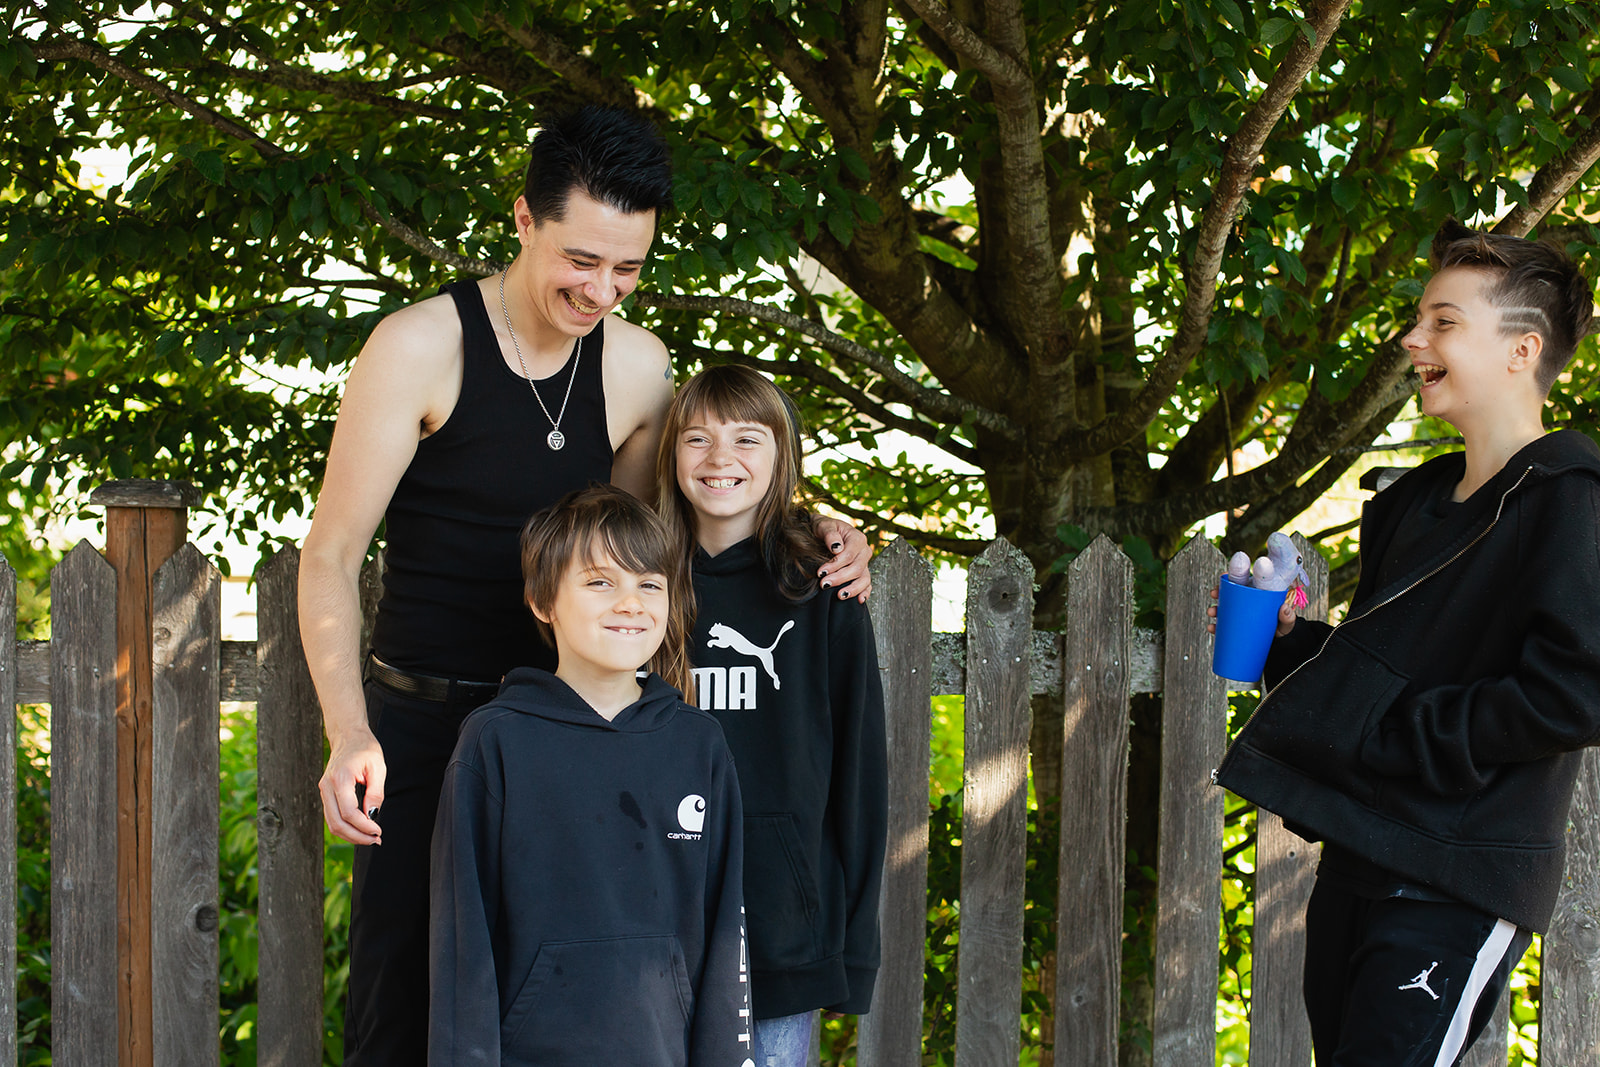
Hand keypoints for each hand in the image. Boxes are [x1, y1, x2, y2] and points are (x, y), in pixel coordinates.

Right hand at [319, 728, 386, 844]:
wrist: (348, 736)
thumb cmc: (365, 749)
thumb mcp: (378, 767)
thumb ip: (376, 793)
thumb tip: (372, 817)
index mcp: (340, 779)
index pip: (348, 813)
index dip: (364, 827)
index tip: (379, 831)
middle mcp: (326, 787)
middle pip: (337, 823)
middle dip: (357, 836)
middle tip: (376, 840)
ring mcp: (323, 791)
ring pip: (332, 824)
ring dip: (351, 835)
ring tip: (370, 838)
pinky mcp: (325, 795)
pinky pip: (332, 817)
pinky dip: (346, 827)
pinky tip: (361, 830)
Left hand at [815, 516, 872, 601]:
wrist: (823, 531)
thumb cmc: (824, 528)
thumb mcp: (824, 525)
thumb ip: (830, 534)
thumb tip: (836, 548)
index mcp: (857, 538)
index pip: (848, 555)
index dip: (835, 565)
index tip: (821, 572)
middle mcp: (864, 551)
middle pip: (857, 568)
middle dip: (840, 578)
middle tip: (824, 584)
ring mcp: (864, 563)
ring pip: (864, 578)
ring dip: (853, 589)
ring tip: (840, 596)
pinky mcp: (862, 572)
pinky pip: (867, 584)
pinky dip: (865, 592)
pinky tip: (859, 600)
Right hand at [1206, 582, 1298, 637]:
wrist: (1278, 646)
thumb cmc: (1282, 629)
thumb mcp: (1286, 622)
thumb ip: (1288, 616)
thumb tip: (1284, 608)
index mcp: (1257, 596)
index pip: (1243, 583)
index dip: (1232, 577)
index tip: (1224, 575)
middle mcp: (1245, 604)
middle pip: (1229, 595)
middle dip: (1219, 593)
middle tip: (1215, 594)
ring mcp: (1239, 617)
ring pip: (1223, 610)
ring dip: (1214, 609)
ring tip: (1212, 613)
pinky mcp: (1234, 629)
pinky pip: (1222, 626)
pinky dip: (1215, 626)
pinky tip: (1212, 627)